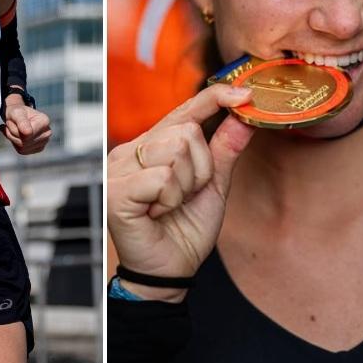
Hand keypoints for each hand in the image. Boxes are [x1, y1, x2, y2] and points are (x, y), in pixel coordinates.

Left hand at [2, 102, 51, 154]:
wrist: (18, 116)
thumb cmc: (17, 113)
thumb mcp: (16, 113)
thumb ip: (21, 121)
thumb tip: (28, 133)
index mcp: (44, 121)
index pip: (26, 134)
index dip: (14, 129)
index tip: (13, 121)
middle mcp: (47, 133)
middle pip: (24, 142)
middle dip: (12, 134)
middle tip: (10, 125)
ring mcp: (44, 142)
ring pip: (22, 148)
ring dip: (13, 139)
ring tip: (13, 129)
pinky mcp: (38, 148)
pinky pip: (22, 151)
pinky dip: (15, 144)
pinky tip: (16, 136)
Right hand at [106, 84, 255, 292]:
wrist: (171, 271)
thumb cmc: (186, 229)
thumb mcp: (214, 184)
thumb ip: (225, 149)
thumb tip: (246, 115)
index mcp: (152, 145)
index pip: (185, 109)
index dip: (215, 97)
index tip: (245, 92)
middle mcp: (131, 151)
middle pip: (186, 131)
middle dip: (200, 169)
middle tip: (185, 195)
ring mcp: (119, 169)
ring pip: (174, 151)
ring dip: (186, 185)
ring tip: (170, 205)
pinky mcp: (116, 190)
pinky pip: (163, 178)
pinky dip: (171, 199)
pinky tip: (158, 213)